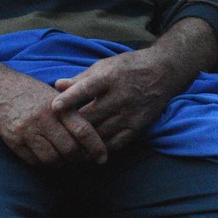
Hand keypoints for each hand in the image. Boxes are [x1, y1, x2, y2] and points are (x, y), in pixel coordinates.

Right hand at [0, 69, 108, 165]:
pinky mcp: (13, 142)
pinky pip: (34, 161)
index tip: (103, 157)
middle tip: (84, 159)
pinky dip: (45, 164)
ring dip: (62, 163)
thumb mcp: (56, 95)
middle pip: (69, 149)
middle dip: (79, 158)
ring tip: (67, 159)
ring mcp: (27, 132)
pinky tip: (50, 158)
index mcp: (59, 106)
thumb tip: (95, 133)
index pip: (83, 130)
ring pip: (52, 159)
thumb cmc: (33, 92)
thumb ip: (73, 111)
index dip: (96, 146)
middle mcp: (43, 120)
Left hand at [49, 46, 185, 153]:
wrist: (164, 71)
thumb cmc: (129, 67)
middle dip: (71, 127)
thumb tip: (57, 85)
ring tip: (66, 149)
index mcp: (110, 77)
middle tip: (53, 136)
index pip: (86, 89)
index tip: (54, 107)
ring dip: (82, 142)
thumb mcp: (105, 65)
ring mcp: (130, 113)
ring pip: (100, 133)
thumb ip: (81, 78)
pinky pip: (115, 143)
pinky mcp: (138, 126)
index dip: (70, 98)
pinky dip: (100, 149)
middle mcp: (120, 96)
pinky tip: (88, 152)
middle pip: (90, 116)